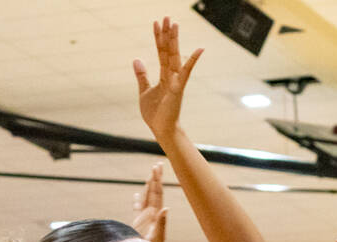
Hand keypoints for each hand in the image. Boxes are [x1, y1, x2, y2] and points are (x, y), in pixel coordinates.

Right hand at [131, 163, 167, 241]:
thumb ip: (162, 223)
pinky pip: (138, 210)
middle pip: (154, 193)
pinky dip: (138, 201)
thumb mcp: (157, 238)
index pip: (157, 194)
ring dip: (148, 187)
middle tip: (157, 165)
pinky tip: (137, 195)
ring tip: (150, 177)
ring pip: (147, 199)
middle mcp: (152, 215)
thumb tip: (166, 208)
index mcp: (156, 215)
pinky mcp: (140, 225)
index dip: (157, 180)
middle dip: (155, 179)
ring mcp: (146, 219)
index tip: (157, 168)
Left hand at [134, 17, 202, 140]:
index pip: (160, 52)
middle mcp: (171, 76)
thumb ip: (142, 75)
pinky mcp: (178, 88)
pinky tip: (199, 49)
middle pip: (168, 50)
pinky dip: (192, 61)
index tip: (156, 23)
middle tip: (167, 16)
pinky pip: (186, 72)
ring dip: (174, 40)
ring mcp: (176, 81)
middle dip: (167, 34)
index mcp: (163, 76)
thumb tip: (136, 59)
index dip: (158, 38)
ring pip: (175, 56)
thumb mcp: (144, 91)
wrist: (162, 130)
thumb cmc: (155, 114)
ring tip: (174, 24)